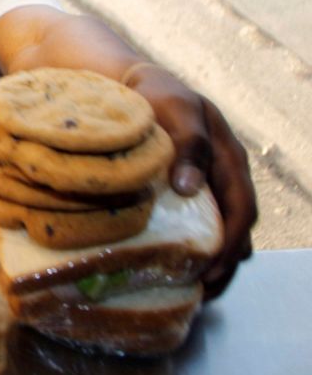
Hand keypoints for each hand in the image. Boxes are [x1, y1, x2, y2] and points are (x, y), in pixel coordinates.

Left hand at [125, 66, 257, 299]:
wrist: (133, 84)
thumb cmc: (156, 95)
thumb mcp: (176, 110)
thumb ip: (188, 144)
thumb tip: (189, 188)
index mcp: (228, 159)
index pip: (241, 209)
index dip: (231, 242)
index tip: (211, 269)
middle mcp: (224, 176)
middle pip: (236, 229)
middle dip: (224, 263)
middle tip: (201, 291)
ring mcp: (207, 183)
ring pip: (221, 230)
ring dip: (212, 261)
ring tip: (192, 289)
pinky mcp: (185, 189)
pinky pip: (199, 223)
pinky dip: (193, 247)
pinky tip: (174, 265)